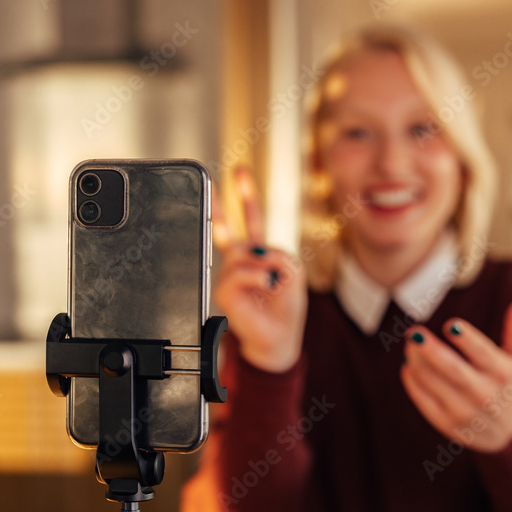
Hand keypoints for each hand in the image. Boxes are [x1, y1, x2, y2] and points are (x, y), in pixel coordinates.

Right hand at [212, 167, 306, 372]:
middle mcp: (240, 261)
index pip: (251, 220)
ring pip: (244, 253)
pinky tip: (266, 286)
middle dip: (221, 202)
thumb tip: (256, 255)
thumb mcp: (293, 273)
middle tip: (217, 177)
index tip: (239, 172)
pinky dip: (258, 277)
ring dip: (264, 264)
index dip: (245, 196)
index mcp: (258, 252)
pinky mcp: (223, 291)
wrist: (277, 338)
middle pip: (228, 227)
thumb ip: (278, 255)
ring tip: (272, 282)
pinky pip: (240, 273)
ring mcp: (229, 275)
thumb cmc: (285, 308)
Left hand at [400, 299, 511, 452]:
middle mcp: (485, 395)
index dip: (468, 340)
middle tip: (413, 332)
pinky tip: (408, 365)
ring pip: (434, 384)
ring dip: (417, 362)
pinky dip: (413, 383)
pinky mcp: (447, 424)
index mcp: (504, 375)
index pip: (484, 354)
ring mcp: (464, 412)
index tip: (451, 324)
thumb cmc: (511, 386)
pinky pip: (424, 401)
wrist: (508, 433)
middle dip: (431, 350)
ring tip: (410, 343)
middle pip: (453, 370)